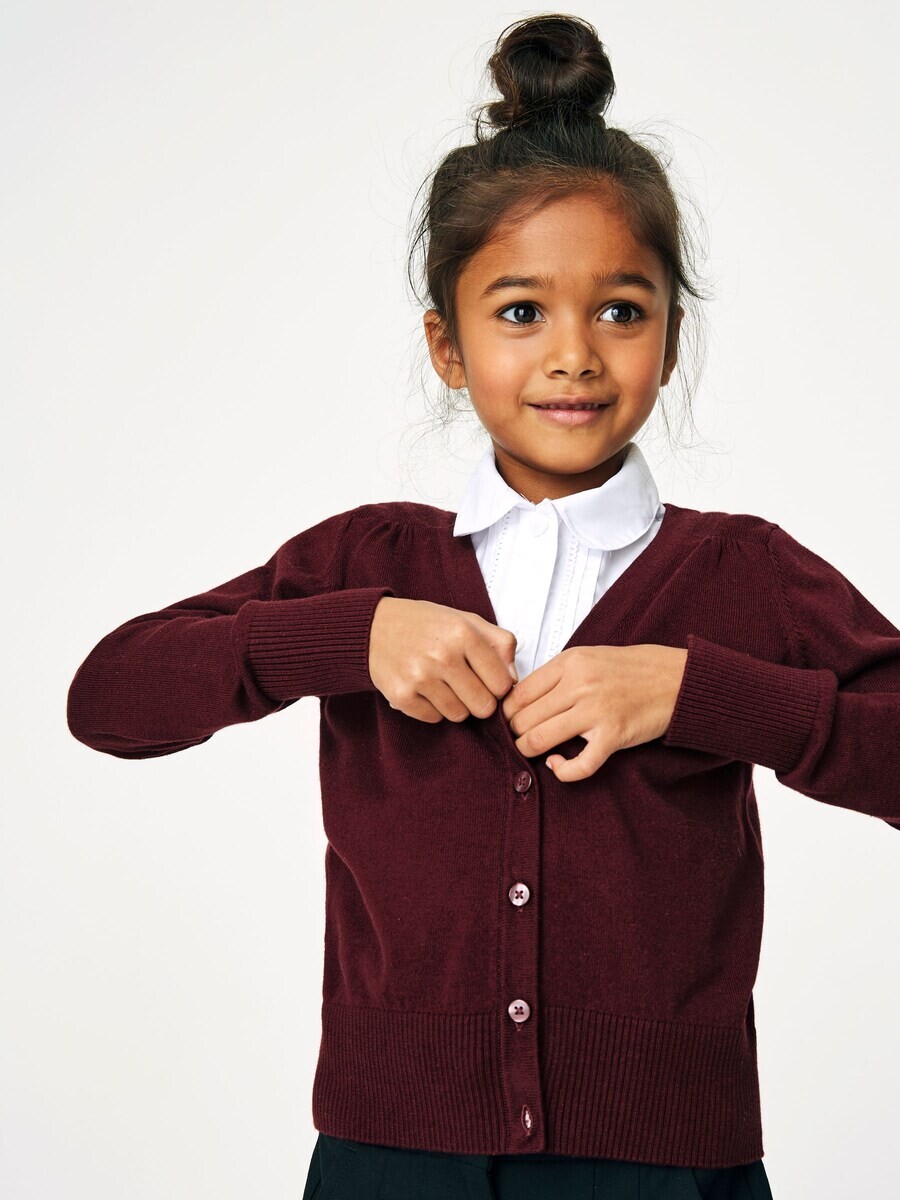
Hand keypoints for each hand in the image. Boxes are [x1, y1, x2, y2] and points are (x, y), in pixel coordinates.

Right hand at [368, 597, 518, 722]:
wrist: (373, 627)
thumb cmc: (426, 625)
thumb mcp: (467, 620)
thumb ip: (500, 644)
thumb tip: (514, 679)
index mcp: (464, 633)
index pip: (502, 684)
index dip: (498, 686)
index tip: (487, 680)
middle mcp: (442, 655)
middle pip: (484, 706)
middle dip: (479, 700)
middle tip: (466, 686)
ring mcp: (420, 677)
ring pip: (459, 715)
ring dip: (456, 705)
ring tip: (443, 685)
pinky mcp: (401, 695)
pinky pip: (434, 719)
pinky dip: (432, 708)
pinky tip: (424, 689)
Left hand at [501, 643, 688, 781]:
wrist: (677, 679)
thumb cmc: (633, 669)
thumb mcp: (589, 657)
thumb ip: (558, 674)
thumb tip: (521, 697)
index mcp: (570, 662)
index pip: (519, 693)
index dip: (507, 713)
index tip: (509, 721)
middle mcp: (579, 684)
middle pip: (524, 718)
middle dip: (515, 734)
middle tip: (517, 740)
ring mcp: (596, 711)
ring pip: (539, 739)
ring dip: (528, 751)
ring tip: (531, 752)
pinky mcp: (613, 736)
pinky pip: (578, 765)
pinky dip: (561, 771)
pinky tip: (557, 765)